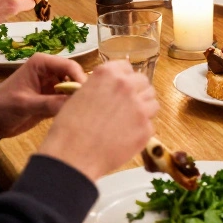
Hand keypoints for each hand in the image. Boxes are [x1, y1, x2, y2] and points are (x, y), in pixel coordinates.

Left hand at [0, 53, 85, 139]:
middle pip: (76, 78)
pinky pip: (69, 103)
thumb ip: (49, 103)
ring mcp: (53, 87)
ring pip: (74, 91)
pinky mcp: (53, 101)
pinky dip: (73, 109)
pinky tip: (78, 119)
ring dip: (79, 101)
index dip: (80, 79)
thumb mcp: (24, 104)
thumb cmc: (0, 106)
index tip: (88, 96)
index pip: (70, 66)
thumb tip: (75, 104)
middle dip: (83, 90)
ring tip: (86, 115)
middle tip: (89, 107)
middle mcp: (51, 73)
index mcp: (42, 64)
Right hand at [38, 61, 159, 180]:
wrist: (73, 155)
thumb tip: (111, 90)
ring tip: (128, 122)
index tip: (121, 87)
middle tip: (126, 106)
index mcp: (108, 74)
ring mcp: (139, 107)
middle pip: (143, 82)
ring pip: (152, 102)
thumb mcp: (80, 96)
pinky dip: (141, 131)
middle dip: (137, 92)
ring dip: (143, 110)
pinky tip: (126, 137)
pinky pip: (150, 125)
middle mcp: (126, 86)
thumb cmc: (69, 129)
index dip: (124, 78)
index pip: (127, 67)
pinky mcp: (145, 128)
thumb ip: (101, 87)